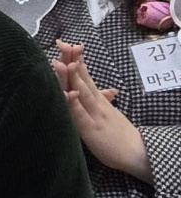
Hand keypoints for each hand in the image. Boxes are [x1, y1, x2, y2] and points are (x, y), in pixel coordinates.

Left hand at [53, 41, 150, 181]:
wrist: (136, 153)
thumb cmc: (118, 133)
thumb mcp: (109, 112)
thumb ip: (104, 99)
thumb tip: (108, 89)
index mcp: (98, 98)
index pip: (85, 75)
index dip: (75, 60)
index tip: (65, 44)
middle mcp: (96, 103)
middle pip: (82, 79)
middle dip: (71, 61)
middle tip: (62, 44)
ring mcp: (94, 114)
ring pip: (81, 93)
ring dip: (70, 78)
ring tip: (61, 63)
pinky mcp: (91, 130)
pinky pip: (81, 115)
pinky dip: (74, 104)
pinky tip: (67, 94)